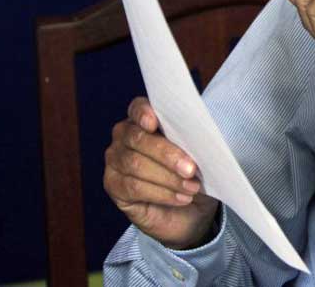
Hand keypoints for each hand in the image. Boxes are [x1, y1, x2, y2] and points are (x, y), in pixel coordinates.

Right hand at [103, 98, 218, 248]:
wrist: (188, 206)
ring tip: (193, 187)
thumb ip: (192, 139)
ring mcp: (114, 160)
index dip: (143, 112)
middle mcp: (123, 136)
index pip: (138, 108)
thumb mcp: (197, 152)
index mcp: (143, 119)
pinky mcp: (113, 185)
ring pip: (137, 166)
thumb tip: (201, 138)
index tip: (154, 123)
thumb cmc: (192, 170)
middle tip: (192, 169)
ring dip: (169, 178)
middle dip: (168, 154)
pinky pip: (134, 188)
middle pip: (139, 139)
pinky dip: (162, 193)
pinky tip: (181, 197)